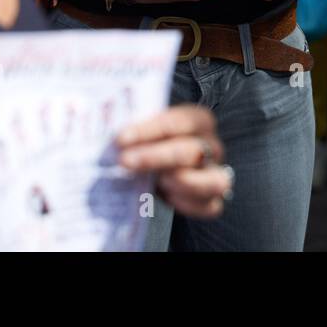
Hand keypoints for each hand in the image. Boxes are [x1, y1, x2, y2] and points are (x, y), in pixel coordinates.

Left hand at [117, 104, 231, 218]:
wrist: (164, 167)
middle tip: (124, 161)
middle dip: (156, 156)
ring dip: (181, 182)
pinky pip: (210, 206)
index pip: (179, 121)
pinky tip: (165, 198)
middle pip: (192, 150)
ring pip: (212, 180)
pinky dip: (188, 204)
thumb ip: (134, 131)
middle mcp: (213, 146)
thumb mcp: (146, 132)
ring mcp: (216, 174)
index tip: (121, 138)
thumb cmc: (153, 143)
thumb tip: (110, 137)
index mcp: (198, 120)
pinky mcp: (213, 200)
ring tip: (154, 182)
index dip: (150, 130)